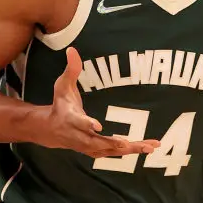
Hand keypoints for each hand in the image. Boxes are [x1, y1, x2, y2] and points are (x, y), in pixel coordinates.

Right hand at [44, 47, 159, 158]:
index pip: (78, 121)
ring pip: (109, 150)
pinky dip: (131, 150)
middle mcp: (79, 135)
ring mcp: (87, 146)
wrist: (51, 130)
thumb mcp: (62, 86)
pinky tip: (149, 147)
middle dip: (113, 143)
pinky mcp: (96, 151)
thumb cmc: (60, 104)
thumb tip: (72, 49)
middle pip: (96, 142)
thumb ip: (71, 69)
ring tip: (150, 147)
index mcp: (70, 118)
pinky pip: (115, 152)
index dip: (87, 123)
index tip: (98, 125)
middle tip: (128, 144)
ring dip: (130, 149)